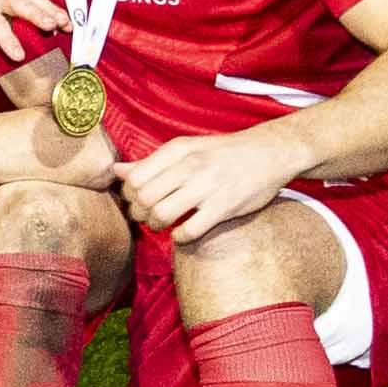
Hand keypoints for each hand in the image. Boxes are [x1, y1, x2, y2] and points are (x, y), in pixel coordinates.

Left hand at [119, 120, 300, 241]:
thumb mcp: (186, 149)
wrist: (271, 152)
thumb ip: (151, 162)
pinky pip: (189, 231)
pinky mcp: (224, 207)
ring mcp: (208, 187)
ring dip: (156, 226)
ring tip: (162, 225)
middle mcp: (190, 166)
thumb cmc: (223, 153)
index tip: (138, 201)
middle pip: (143, 198)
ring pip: (161, 215)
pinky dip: (179, 238)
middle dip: (139, 214)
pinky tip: (183, 234)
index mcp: (178, 150)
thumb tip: (116, 171)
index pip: (134, 178)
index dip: (129, 196)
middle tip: (147, 217)